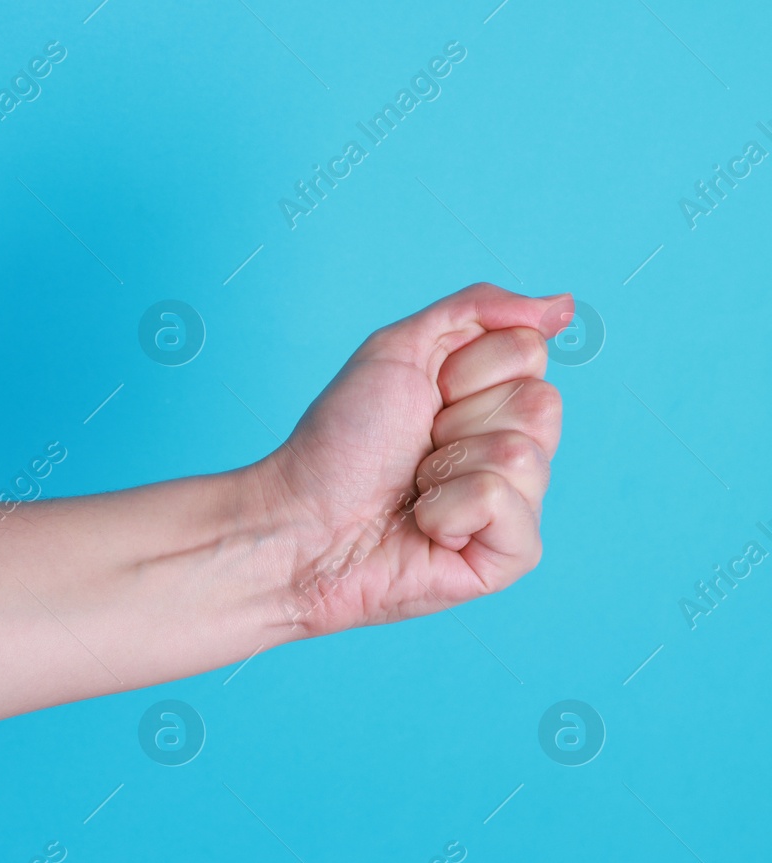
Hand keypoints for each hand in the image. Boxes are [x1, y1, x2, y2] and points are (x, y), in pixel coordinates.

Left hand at [256, 283, 570, 636]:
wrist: (302, 520)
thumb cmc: (341, 443)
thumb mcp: (398, 349)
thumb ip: (478, 309)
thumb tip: (562, 305)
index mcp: (493, 399)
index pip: (529, 354)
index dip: (463, 370)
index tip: (423, 397)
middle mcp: (514, 449)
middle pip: (541, 404)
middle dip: (459, 419)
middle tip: (416, 448)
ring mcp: (518, 505)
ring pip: (524, 455)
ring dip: (448, 467)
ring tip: (414, 490)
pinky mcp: (511, 557)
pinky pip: (505, 505)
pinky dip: (450, 510)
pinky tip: (426, 528)